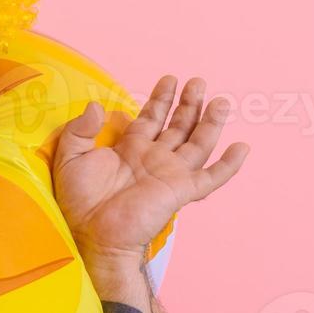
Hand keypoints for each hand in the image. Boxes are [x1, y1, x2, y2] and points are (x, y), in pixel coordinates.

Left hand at [51, 76, 250, 262]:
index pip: (152, 117)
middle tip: (198, 81)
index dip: (162, 98)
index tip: (170, 79)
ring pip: (198, 142)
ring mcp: (170, 173)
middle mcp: (155, 157)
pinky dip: (229, 165)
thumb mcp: (71, 157)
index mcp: (131, 148)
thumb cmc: (78, 200)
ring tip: (221, 101)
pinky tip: (243, 147)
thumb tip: (97, 106)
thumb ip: (80, 129)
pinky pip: (211, 177)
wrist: (93, 233)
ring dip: (211, 122)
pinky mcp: (181, 190)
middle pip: (179, 125)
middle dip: (189, 103)